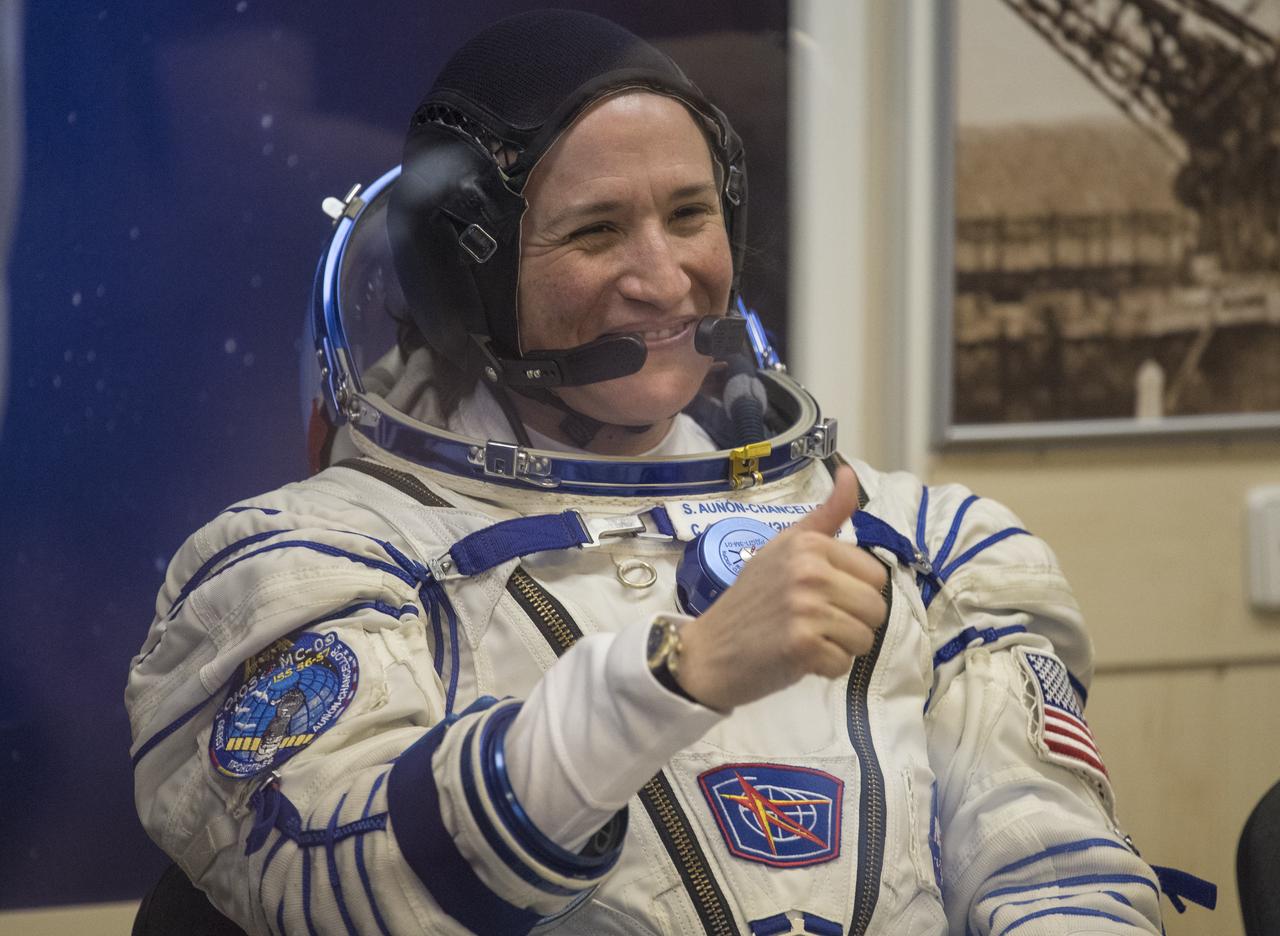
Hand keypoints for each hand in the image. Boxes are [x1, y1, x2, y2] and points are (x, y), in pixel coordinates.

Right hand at [675, 466, 888, 711]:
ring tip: (807, 639)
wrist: (709, 650)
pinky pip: (844, 663)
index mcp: (809, 543)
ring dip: (841, 647)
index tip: (821, 596)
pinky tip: (798, 657)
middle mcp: (809, 570)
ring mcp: (806, 608)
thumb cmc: (751, 600)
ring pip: (865, 637)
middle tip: (814, 623)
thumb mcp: (783, 547)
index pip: (874, 574)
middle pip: (876, 607)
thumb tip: (850, 473)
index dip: (853, 592)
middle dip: (852, 622)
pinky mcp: (803, 645)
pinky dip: (825, 669)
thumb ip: (825, 515)